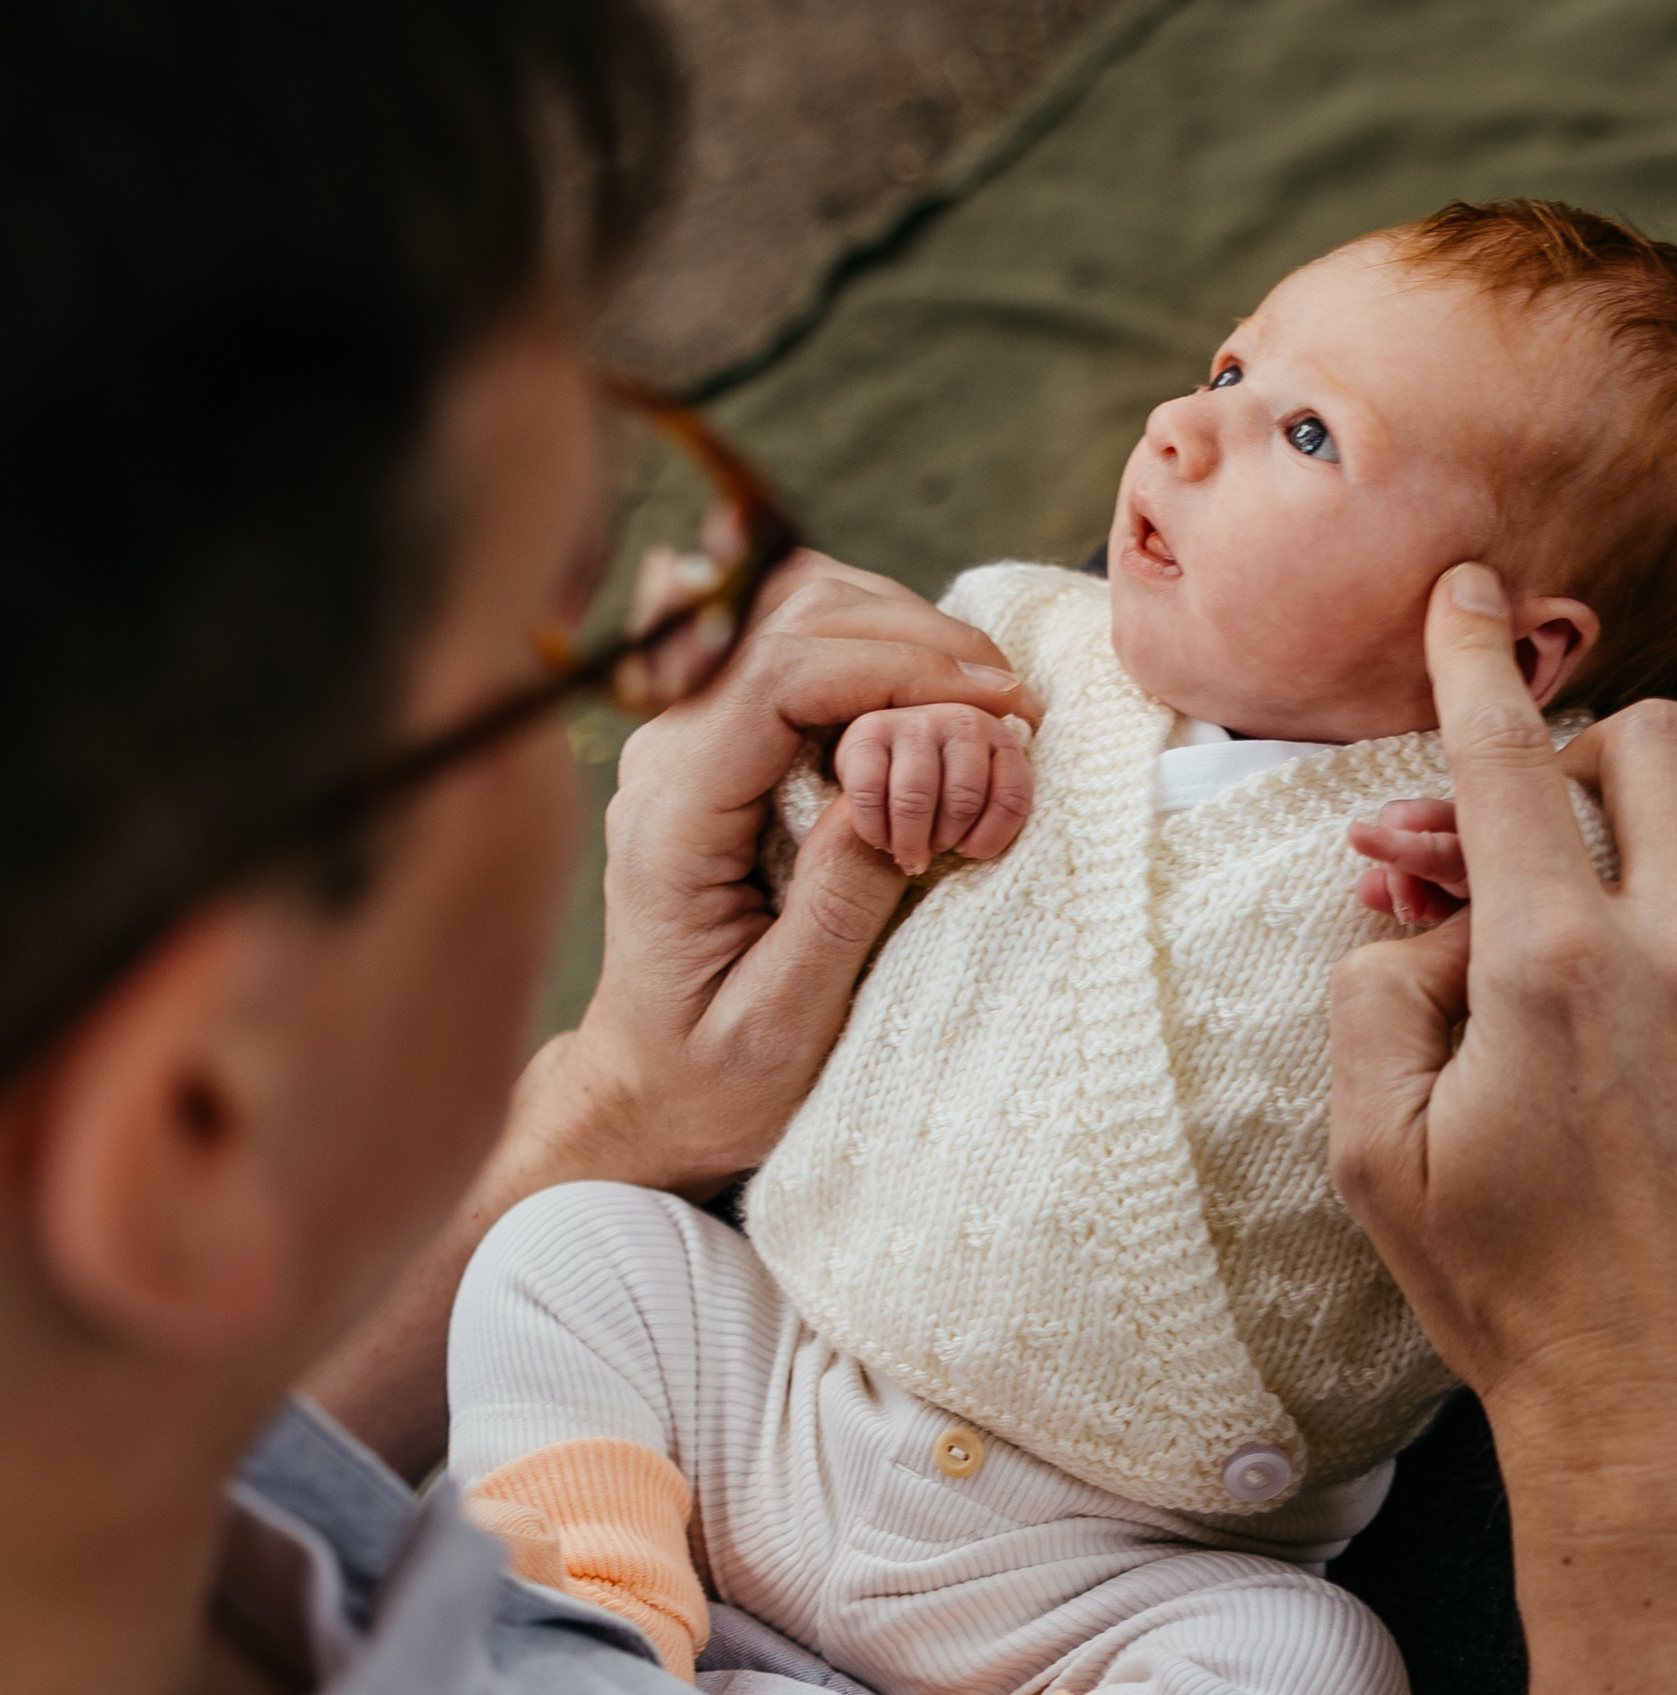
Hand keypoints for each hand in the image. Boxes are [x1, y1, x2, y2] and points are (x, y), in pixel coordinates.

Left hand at [552, 552, 1039, 1194]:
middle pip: (789, 610)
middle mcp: (672, 753)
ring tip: (987, 702)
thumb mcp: (781, 1023)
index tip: (995, 703)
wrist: (649, 1088)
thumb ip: (835, 908)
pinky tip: (942, 703)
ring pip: (799, 606)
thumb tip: (888, 795)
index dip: (896, 665)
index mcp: (674, 816)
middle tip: (1010, 702)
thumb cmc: (711, 1074)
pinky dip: (887, 651)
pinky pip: (807, 646)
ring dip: (905, 634)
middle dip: (915, 636)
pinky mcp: (730, 740)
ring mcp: (696, 735)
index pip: (774, 672)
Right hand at [835, 702, 1034, 876]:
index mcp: (1000, 734)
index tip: (972, 852)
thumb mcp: (983, 795)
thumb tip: (980, 849)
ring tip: (910, 854)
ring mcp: (912, 720)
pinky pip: (870, 795)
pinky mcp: (866, 732)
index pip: (1013, 795)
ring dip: (911, 840)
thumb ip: (1005, 804)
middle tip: (934, 851)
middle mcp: (961, 717)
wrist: (885, 768)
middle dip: (947, 838)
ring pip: (915, 798)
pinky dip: (876, 830)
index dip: (992, 836)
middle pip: (963, 799)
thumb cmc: (943, 792)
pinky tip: (881, 840)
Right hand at [1326, 562, 1676, 1694]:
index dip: (1471, 653)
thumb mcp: (1374, 1156)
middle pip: (1663, 736)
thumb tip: (1424, 916)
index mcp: (1545, 960)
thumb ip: (1372, 998)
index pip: (1506, 750)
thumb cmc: (1510, 1297)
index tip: (1467, 594)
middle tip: (1564, 823)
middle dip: (1598, 746)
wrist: (1673, 1424)